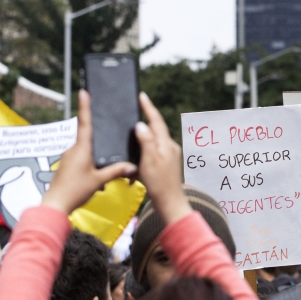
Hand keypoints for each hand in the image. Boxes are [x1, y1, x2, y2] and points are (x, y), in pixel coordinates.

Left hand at [41, 90, 134, 215]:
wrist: (55, 205)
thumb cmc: (76, 190)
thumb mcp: (99, 180)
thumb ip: (116, 171)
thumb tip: (132, 166)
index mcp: (81, 147)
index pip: (84, 122)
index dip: (85, 106)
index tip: (83, 92)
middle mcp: (73, 148)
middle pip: (88, 137)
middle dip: (100, 140)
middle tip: (110, 139)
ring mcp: (68, 157)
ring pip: (86, 151)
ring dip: (96, 158)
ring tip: (104, 174)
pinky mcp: (67, 166)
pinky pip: (82, 160)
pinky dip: (91, 165)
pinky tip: (96, 180)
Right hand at [133, 92, 191, 225]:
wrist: (170, 203)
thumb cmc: (160, 183)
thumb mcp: (150, 160)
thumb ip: (146, 141)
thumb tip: (141, 124)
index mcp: (166, 144)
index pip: (156, 121)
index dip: (148, 108)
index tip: (142, 96)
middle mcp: (169, 147)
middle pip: (155, 129)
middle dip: (144, 122)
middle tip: (135, 110)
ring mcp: (168, 156)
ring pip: (152, 142)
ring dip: (142, 140)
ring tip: (131, 137)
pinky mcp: (165, 165)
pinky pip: (152, 154)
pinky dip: (143, 154)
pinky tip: (136, 160)